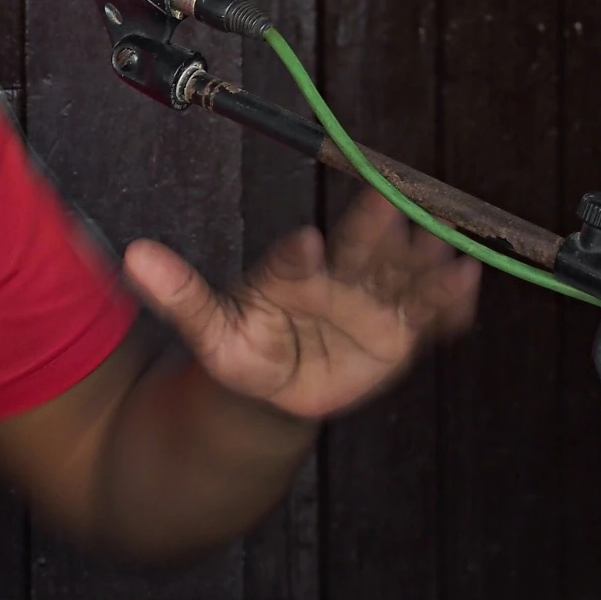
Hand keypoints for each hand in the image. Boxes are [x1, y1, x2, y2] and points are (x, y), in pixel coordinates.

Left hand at [123, 189, 480, 422]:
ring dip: (422, 262)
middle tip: (390, 214)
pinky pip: (429, 314)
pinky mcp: (401, 332)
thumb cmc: (243, 346)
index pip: (299, 257)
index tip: (307, 246)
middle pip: (361, 251)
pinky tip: (468, 283)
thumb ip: (179, 294)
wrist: (276, 385)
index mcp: (295, 268)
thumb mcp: (209, 328)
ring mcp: (374, 302)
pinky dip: (449, 301)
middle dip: (377, 234)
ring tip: (443, 251)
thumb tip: (133, 257)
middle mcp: (340, 275)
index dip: (302, 254)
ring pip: (401, 276)